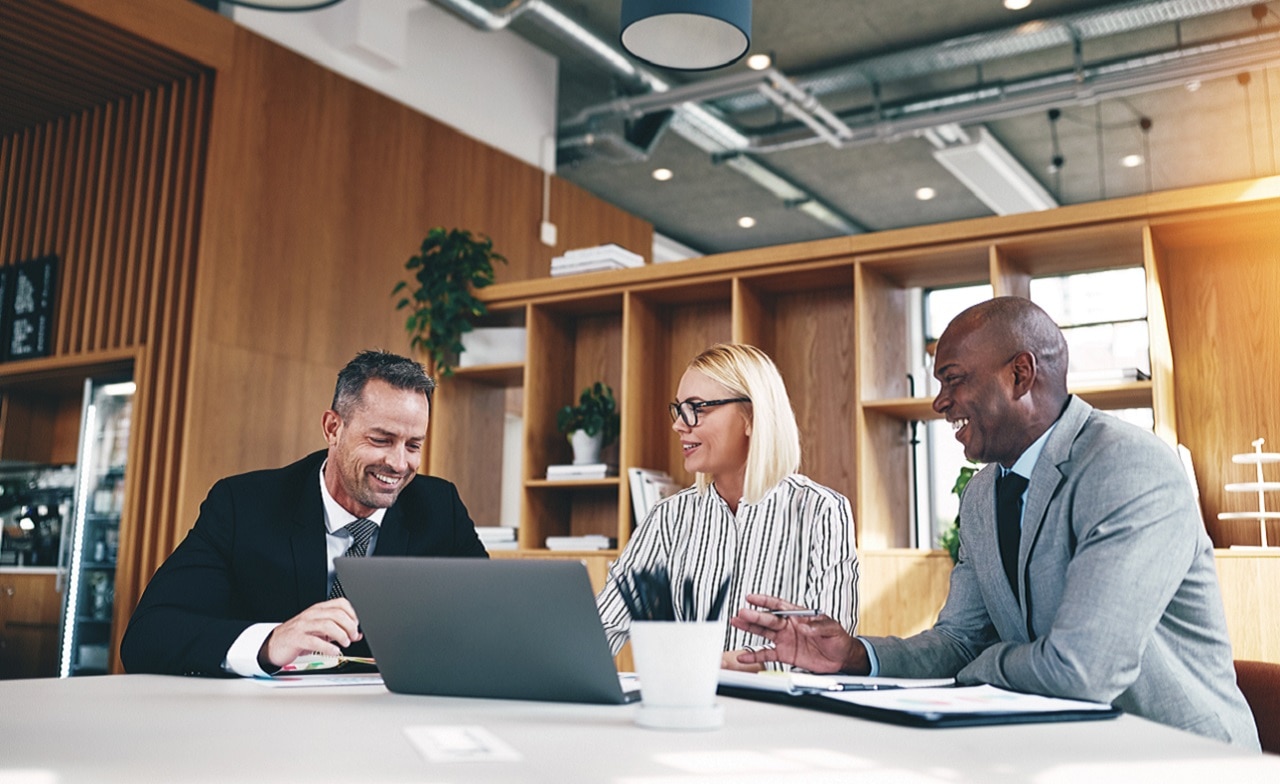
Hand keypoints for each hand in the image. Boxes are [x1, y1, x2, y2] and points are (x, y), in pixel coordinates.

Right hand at [258, 598, 361, 669]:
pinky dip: (328, 647)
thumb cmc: (298, 636)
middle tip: (352, 637)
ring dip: (341, 635)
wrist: (274, 644)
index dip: (353, 614)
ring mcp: (303, 626)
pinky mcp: (296, 639)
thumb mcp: (320, 631)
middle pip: (337, 614)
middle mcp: (312, 615)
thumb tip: (357, 634)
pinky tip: (334, 651)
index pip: (341, 603)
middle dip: (350, 626)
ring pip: (327, 625)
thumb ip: (338, 631)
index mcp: (318, 609)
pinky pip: (315, 641)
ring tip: (345, 644)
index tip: (357, 625)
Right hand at [728, 593, 868, 674]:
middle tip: (742, 613)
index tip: (751, 598)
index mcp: (799, 615)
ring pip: (763, 633)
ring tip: (736, 623)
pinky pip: (766, 654)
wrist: (841, 658)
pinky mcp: (784, 654)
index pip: (779, 606)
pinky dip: (754, 656)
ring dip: (749, 629)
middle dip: (754, 616)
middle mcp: (788, 626)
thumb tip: (805, 626)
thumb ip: (819, 626)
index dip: (765, 601)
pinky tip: (744, 656)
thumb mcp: (833, 629)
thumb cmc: (838, 639)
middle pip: (768, 619)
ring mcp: (785, 640)